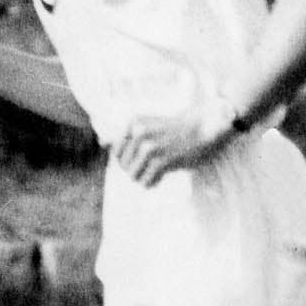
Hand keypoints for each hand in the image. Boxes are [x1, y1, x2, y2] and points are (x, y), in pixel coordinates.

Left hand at [114, 96, 235, 187]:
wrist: (204, 127)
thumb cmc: (176, 129)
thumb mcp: (148, 124)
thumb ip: (125, 133)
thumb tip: (101, 142)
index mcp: (132, 123)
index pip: (115, 153)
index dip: (127, 161)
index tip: (143, 159)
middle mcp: (138, 133)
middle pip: (123, 166)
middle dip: (137, 169)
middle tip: (154, 165)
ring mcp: (150, 147)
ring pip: (133, 175)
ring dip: (145, 177)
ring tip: (158, 170)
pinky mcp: (162, 160)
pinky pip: (146, 181)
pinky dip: (153, 182)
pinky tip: (163, 175)